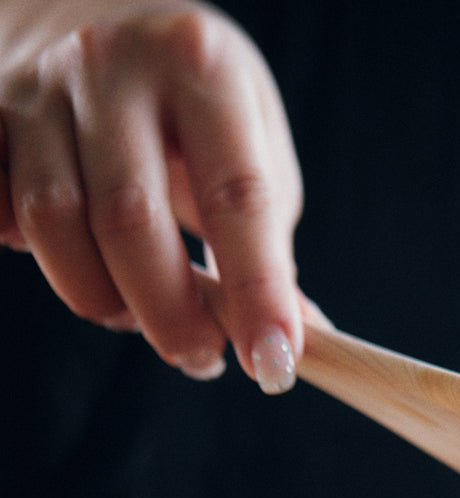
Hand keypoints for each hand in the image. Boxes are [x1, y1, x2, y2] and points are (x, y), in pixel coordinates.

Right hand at [0, 0, 302, 390]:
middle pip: (130, 221)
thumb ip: (267, 236)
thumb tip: (290, 339)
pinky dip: (40, 257)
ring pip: (52, 226)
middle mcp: (111, 65)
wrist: (89, 6)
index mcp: (202, 67)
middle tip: (202, 359)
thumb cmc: (191, 95)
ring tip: (143, 318)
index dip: (258, 292)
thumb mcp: (249, 138)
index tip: (275, 364)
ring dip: (103, 300)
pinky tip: (80, 259)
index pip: (237, 199)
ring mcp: (35, 87)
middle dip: (171, 315)